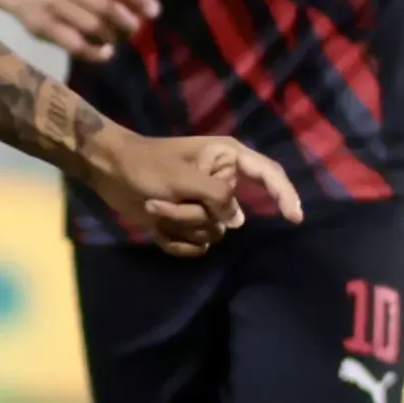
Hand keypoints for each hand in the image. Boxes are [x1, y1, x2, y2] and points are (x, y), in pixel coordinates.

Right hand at [0, 0, 159, 61]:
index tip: (155, 11)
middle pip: (105, 6)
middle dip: (126, 21)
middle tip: (135, 29)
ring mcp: (52, 4)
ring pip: (92, 26)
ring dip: (112, 36)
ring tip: (117, 38)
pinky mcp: (43, 26)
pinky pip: (75, 44)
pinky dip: (95, 52)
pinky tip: (106, 52)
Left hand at [86, 134, 303, 254]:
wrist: (108, 172)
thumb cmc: (144, 166)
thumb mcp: (182, 178)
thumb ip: (217, 197)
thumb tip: (237, 220)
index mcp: (226, 158)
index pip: (267, 175)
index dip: (285, 195)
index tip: (295, 218)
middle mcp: (221, 181)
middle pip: (231, 215)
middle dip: (196, 216)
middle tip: (165, 203)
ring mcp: (204, 203)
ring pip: (212, 233)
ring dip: (181, 227)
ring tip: (155, 208)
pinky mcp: (188, 221)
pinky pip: (195, 245)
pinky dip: (174, 241)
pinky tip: (155, 229)